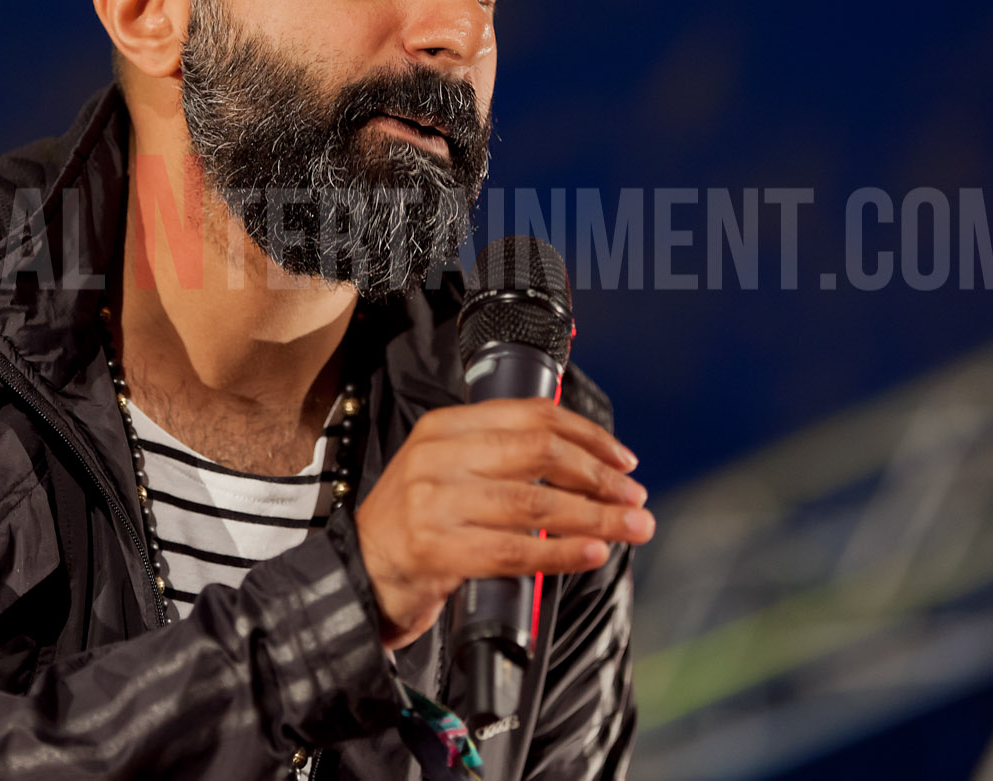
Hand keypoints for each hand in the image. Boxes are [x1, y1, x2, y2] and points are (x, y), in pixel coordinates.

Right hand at [353, 398, 653, 649]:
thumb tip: (588, 468)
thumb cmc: (414, 528)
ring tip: (631, 528)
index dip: (588, 436)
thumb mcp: (448, 472)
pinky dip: (560, 553)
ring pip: (535, 504)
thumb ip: (502, 460)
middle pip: (539, 454)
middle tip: (635, 498)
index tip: (623, 461)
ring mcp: (434, 503)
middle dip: (599, 477)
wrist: (357, 577)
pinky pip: (514, 551)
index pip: (532, 416)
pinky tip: (592, 552)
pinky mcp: (436, 550)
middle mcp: (438, 457)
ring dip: (595, 517)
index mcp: (446, 428)